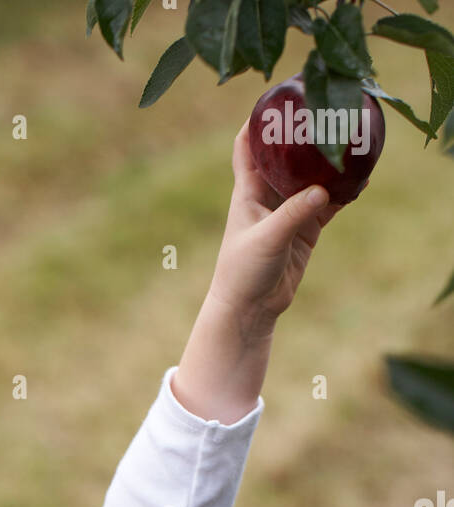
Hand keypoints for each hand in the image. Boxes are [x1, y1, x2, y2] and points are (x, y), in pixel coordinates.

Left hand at [206, 117, 345, 338]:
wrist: (250, 309)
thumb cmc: (244, 272)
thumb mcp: (267, 240)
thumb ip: (293, 214)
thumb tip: (323, 191)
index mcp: (249, 190)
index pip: (247, 145)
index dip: (257, 120)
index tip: (276, 96)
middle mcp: (268, 195)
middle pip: (287, 154)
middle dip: (304, 134)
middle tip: (327, 111)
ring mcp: (289, 211)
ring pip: (312, 177)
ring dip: (329, 162)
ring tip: (351, 141)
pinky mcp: (305, 230)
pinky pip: (328, 203)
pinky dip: (343, 192)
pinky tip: (362, 180)